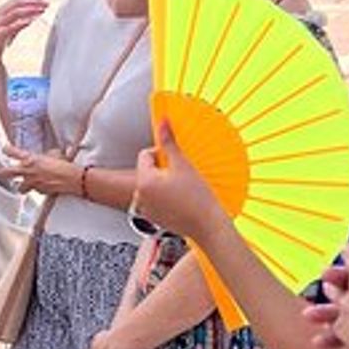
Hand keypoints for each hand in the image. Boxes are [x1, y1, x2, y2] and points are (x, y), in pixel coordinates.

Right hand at [0, 0, 47, 70]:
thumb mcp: (12, 29)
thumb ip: (21, 22)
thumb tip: (34, 15)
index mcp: (2, 10)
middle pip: (17, 3)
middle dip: (33, 1)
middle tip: (46, 3)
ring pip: (15, 12)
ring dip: (30, 9)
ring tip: (41, 10)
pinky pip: (11, 26)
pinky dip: (21, 22)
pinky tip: (31, 21)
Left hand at [0, 145, 81, 196]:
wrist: (71, 178)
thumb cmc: (64, 165)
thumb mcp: (54, 154)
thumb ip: (46, 155)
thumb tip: (46, 156)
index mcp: (30, 158)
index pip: (12, 152)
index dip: (7, 150)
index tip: (5, 149)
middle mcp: (28, 171)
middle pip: (6, 173)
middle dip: (3, 173)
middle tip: (2, 172)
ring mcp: (32, 182)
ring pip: (19, 187)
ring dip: (22, 186)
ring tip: (25, 184)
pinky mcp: (38, 191)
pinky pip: (35, 190)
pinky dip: (38, 189)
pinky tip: (44, 186)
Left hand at [131, 118, 226, 239]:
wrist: (209, 227)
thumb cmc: (198, 198)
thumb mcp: (184, 164)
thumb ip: (169, 142)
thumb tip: (162, 121)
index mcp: (144, 181)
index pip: (145, 155)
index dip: (162, 153)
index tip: (177, 160)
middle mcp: (140, 196)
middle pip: (148, 170)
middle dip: (163, 169)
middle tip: (183, 176)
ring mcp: (146, 209)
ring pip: (153, 185)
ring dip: (165, 183)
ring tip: (184, 190)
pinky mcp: (154, 218)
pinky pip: (156, 200)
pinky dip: (166, 197)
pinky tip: (183, 201)